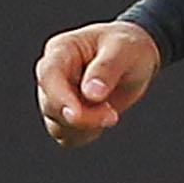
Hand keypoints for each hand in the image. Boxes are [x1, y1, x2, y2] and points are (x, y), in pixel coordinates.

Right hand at [35, 20, 160, 147]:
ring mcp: (56, 96)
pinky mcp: (64, 115)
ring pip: (57, 125)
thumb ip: (107, 68)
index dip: (59, 97)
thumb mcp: (124, 50)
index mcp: (61, 49)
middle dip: (83, 117)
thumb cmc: (127, 46)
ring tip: (111, 112)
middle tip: (113, 115)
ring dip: (86, 127)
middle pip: (52, 105)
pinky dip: (86, 134)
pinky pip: (67, 136)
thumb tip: (91, 93)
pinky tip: (103, 119)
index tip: (77, 115)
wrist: (135, 60)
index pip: (49, 75)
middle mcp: (53, 74)